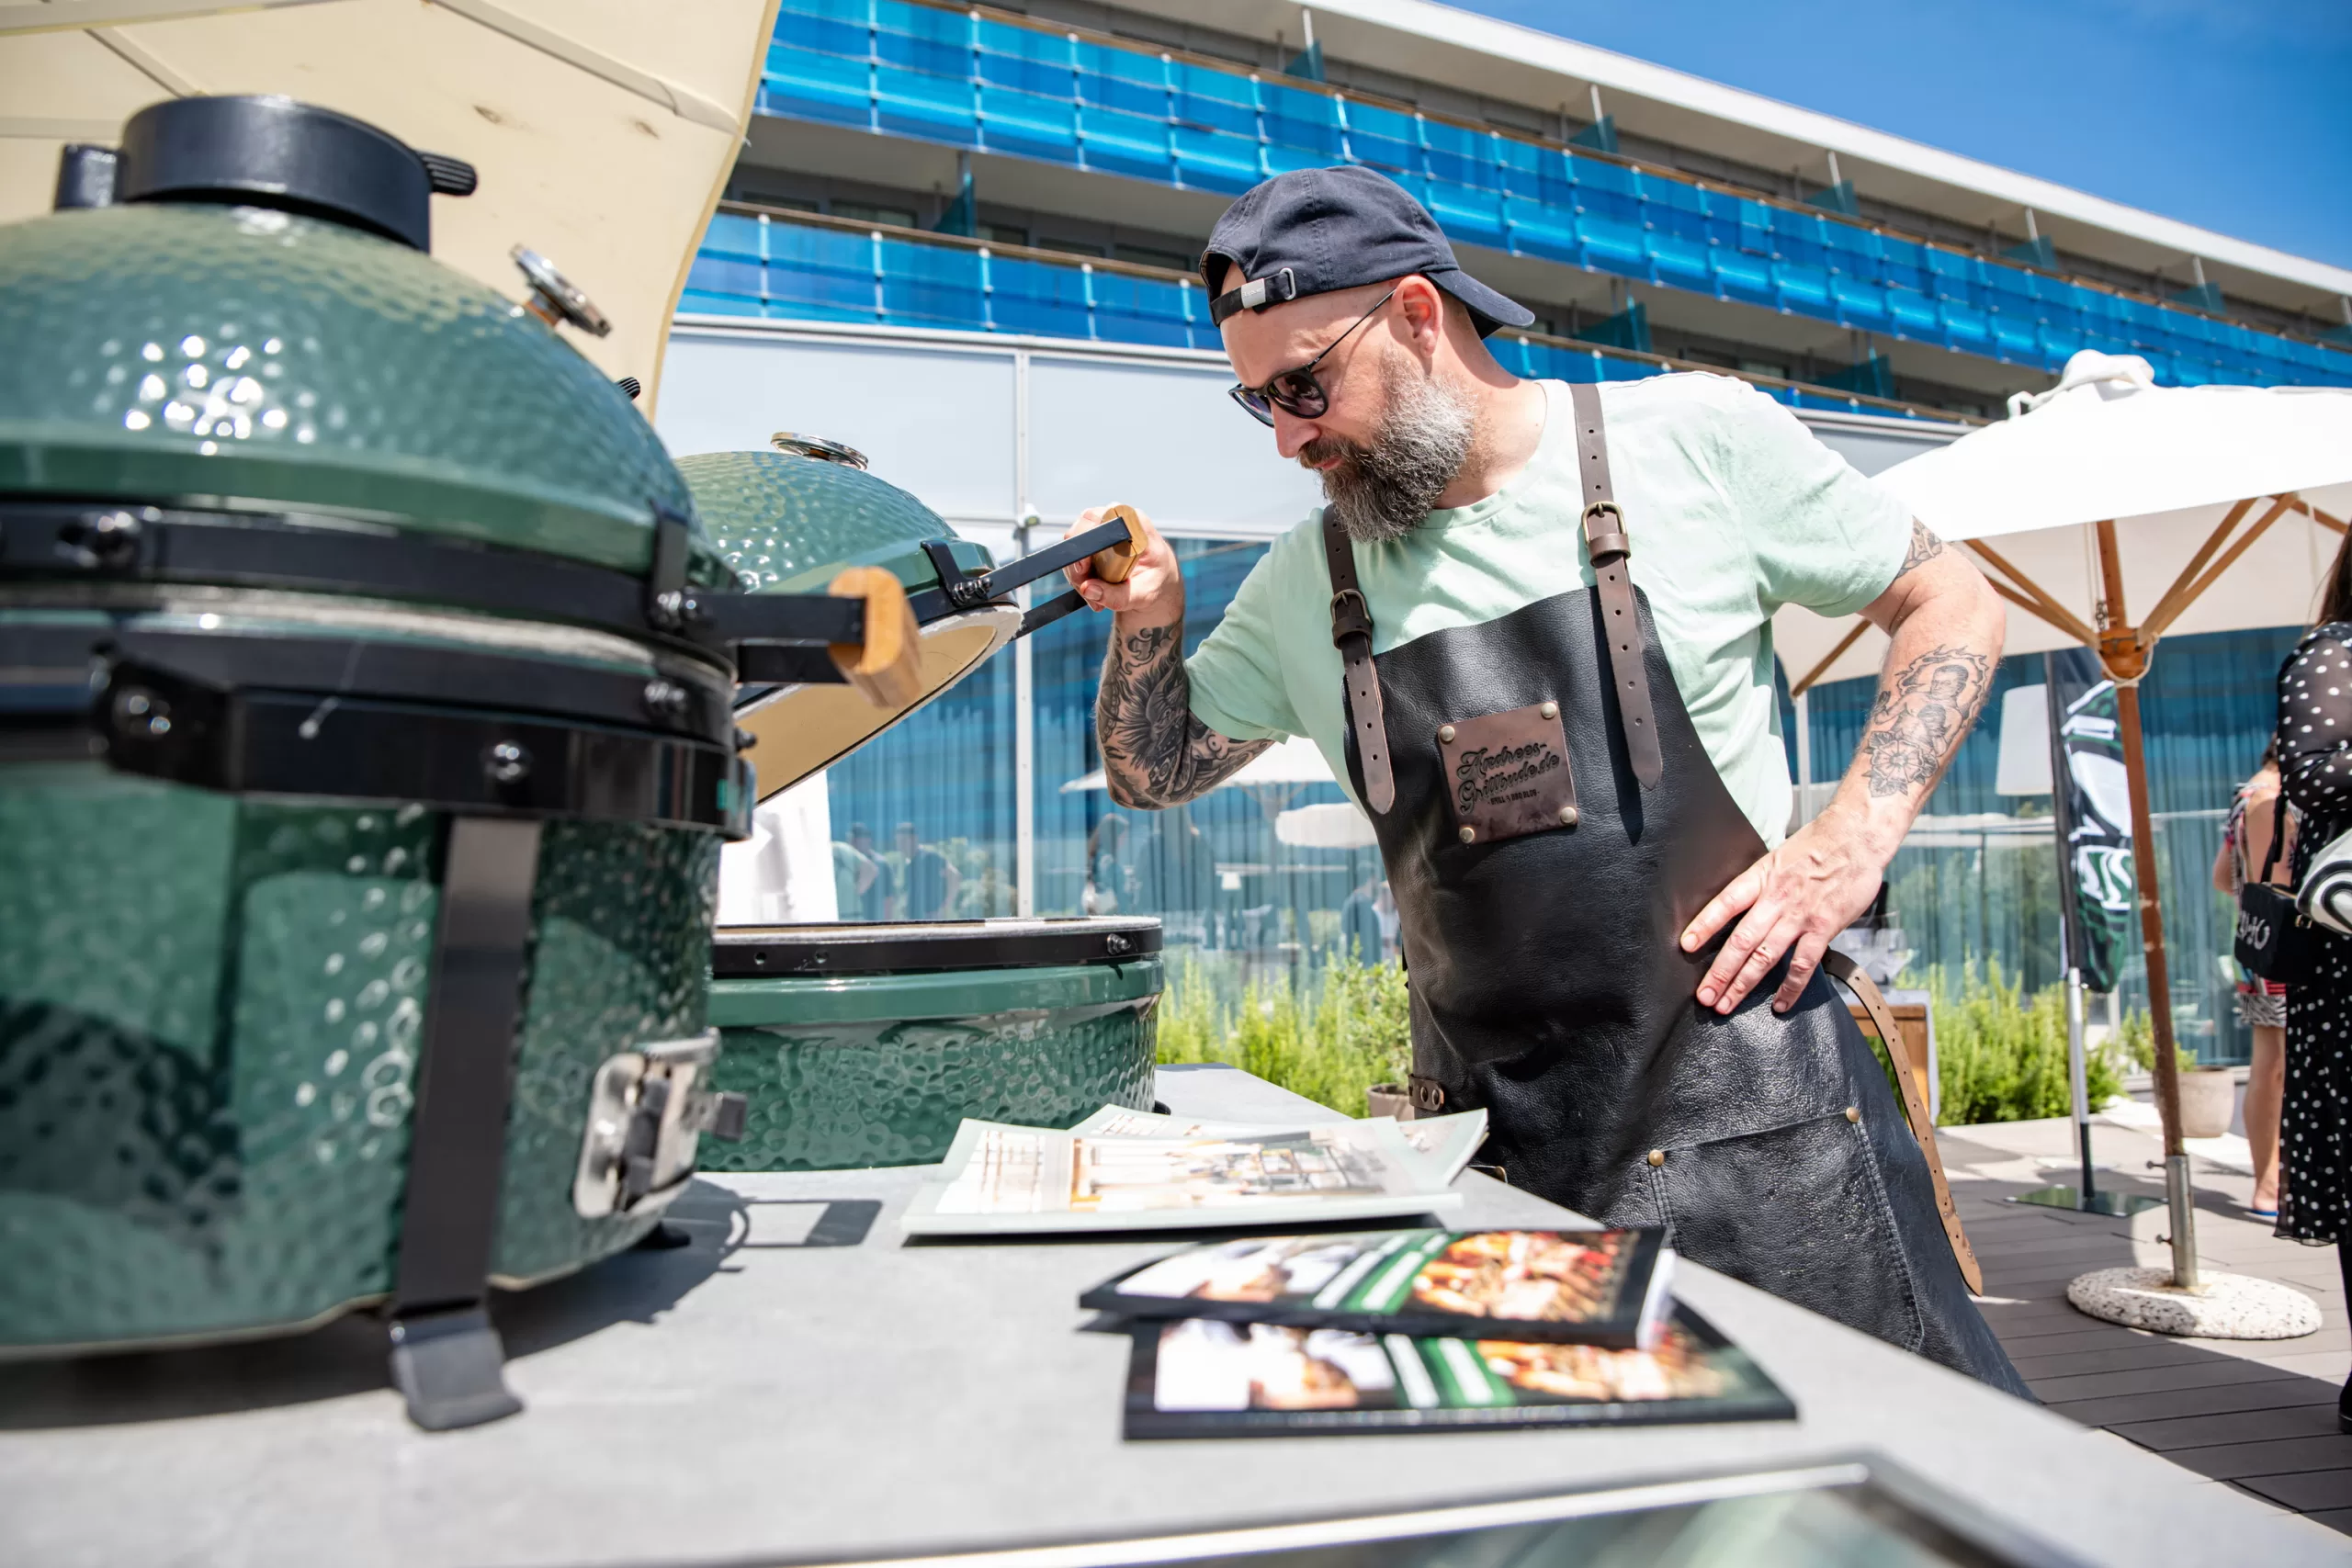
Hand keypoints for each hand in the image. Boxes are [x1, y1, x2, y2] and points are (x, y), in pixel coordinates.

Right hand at [1062, 505, 1182, 624]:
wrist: (1159, 582)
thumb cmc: (1156, 583)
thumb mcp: (1142, 595)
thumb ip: (1116, 595)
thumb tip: (1087, 588)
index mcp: (1137, 523)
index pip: (1101, 520)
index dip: (1085, 541)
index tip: (1083, 569)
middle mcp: (1118, 518)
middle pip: (1081, 532)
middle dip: (1077, 566)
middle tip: (1087, 590)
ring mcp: (1103, 525)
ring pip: (1073, 544)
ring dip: (1076, 574)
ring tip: (1095, 597)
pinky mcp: (1093, 536)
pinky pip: (1074, 552)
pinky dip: (1078, 574)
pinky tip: (1093, 589)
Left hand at [1679, 806, 1887, 1013]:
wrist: (1857, 836)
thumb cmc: (1819, 845)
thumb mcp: (1779, 857)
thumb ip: (1763, 885)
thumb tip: (1744, 907)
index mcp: (1761, 877)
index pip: (1725, 904)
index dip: (1704, 925)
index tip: (1686, 946)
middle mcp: (1776, 898)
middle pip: (1741, 940)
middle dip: (1719, 971)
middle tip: (1705, 994)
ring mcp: (1800, 915)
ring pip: (1765, 956)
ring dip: (1743, 984)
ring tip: (1726, 1005)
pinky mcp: (1824, 927)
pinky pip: (1803, 964)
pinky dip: (1790, 988)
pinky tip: (1779, 1004)